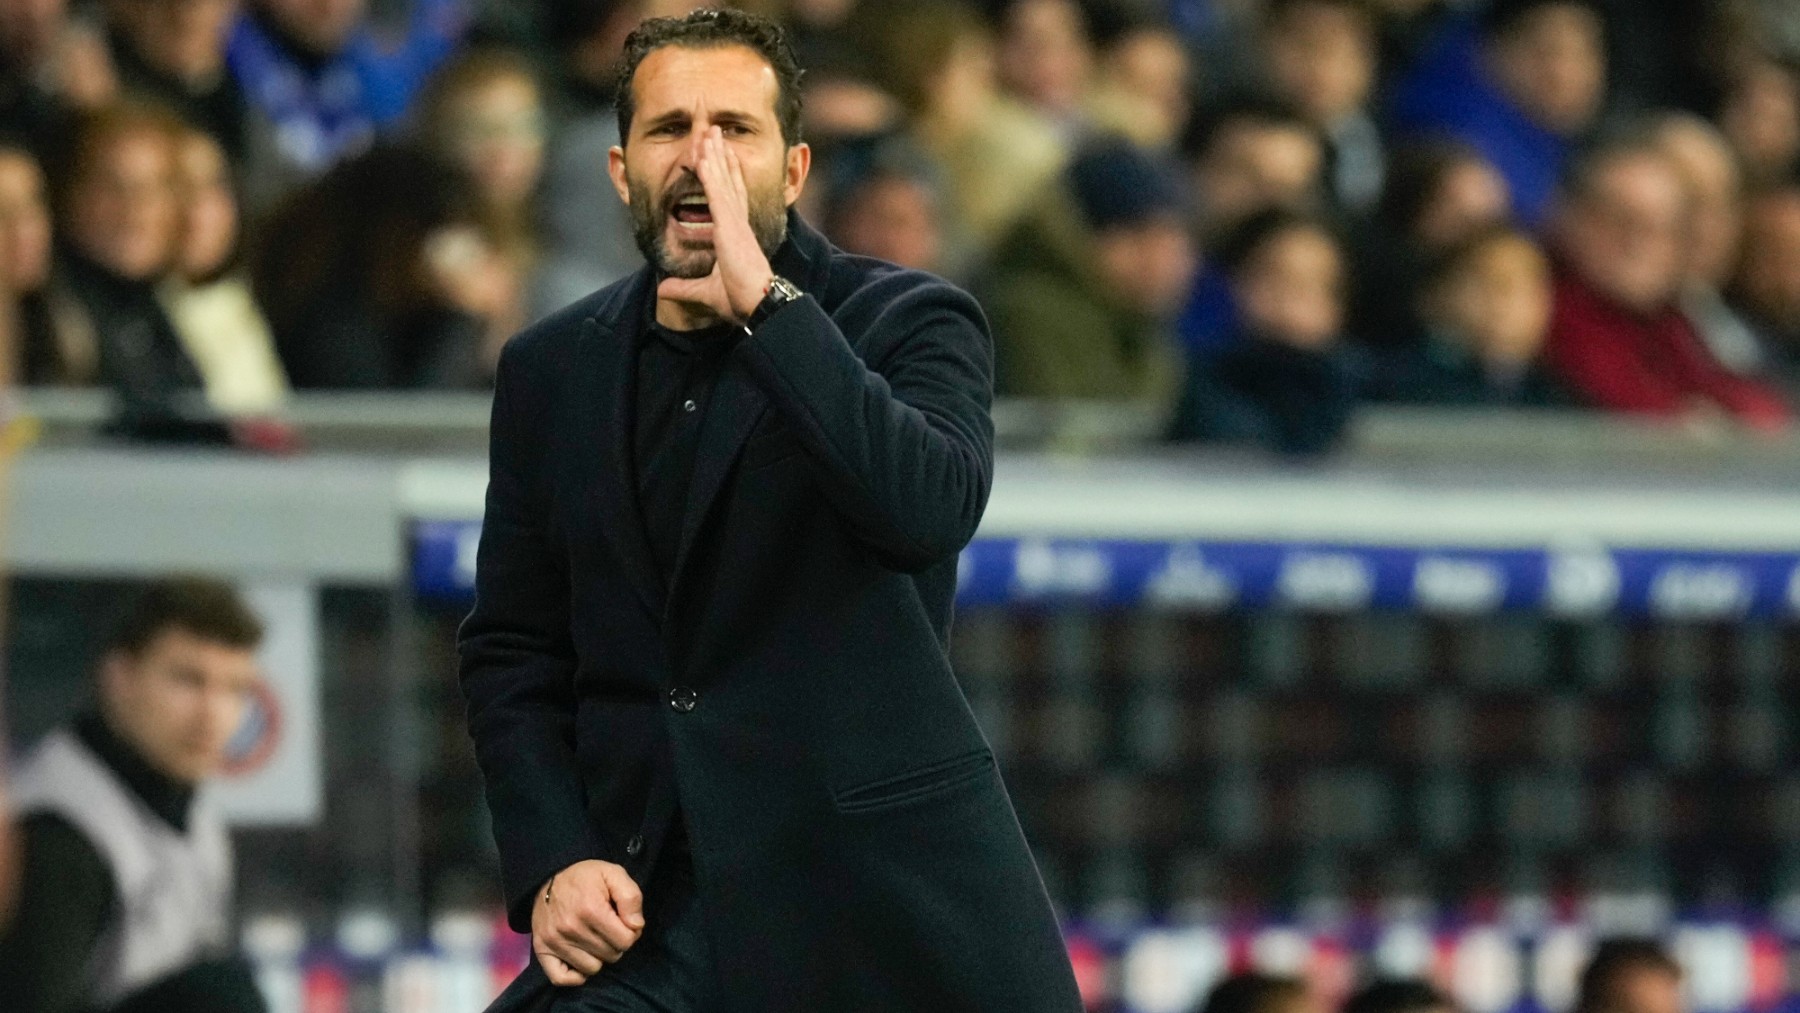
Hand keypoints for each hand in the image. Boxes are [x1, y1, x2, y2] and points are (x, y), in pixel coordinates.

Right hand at [531, 860, 644, 985]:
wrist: (548, 876)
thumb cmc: (585, 877)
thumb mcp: (613, 874)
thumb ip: (631, 897)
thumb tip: (636, 926)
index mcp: (591, 909)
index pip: (625, 941)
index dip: (631, 932)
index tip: (624, 922)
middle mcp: (571, 928)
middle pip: (611, 955)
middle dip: (615, 943)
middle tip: (608, 929)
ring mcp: (554, 941)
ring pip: (592, 968)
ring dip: (598, 956)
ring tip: (594, 939)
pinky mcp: (541, 949)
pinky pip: (561, 978)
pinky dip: (574, 974)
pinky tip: (581, 958)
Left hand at [657, 126, 773, 324]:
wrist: (759, 306)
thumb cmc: (740, 302)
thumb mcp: (706, 293)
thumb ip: (684, 288)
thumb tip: (663, 289)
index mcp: (737, 236)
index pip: (731, 199)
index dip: (728, 176)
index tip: (724, 157)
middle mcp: (738, 223)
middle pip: (728, 181)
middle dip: (721, 156)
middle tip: (715, 133)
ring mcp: (734, 222)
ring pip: (722, 180)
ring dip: (714, 154)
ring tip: (709, 131)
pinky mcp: (729, 225)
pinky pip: (718, 192)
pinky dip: (711, 172)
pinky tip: (704, 154)